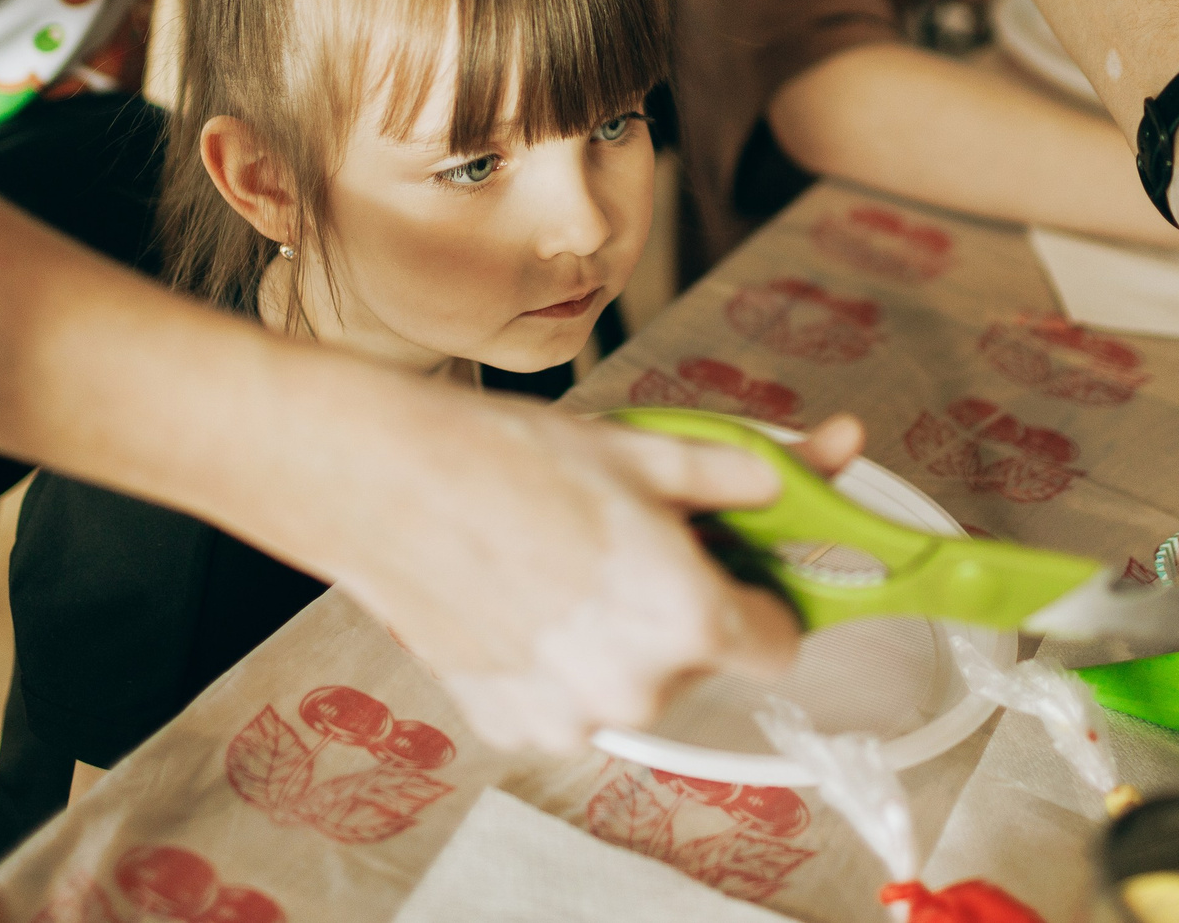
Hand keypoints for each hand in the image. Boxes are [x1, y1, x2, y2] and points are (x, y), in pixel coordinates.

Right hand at [313, 384, 863, 752]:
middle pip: (697, 662)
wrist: (383, 482)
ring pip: (628, 685)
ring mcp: (568, 717)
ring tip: (559, 568)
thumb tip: (795, 472)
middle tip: (624, 548)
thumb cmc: (507, 457)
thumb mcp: (641, 448)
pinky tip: (518, 601)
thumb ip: (733, 473)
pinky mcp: (510, 728)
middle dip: (675, 611)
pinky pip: (564, 702)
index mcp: (687, 617)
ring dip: (613, 641)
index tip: (734, 572)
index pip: (778, 645)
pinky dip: (554, 664)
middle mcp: (637, 686)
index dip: (761, 601)